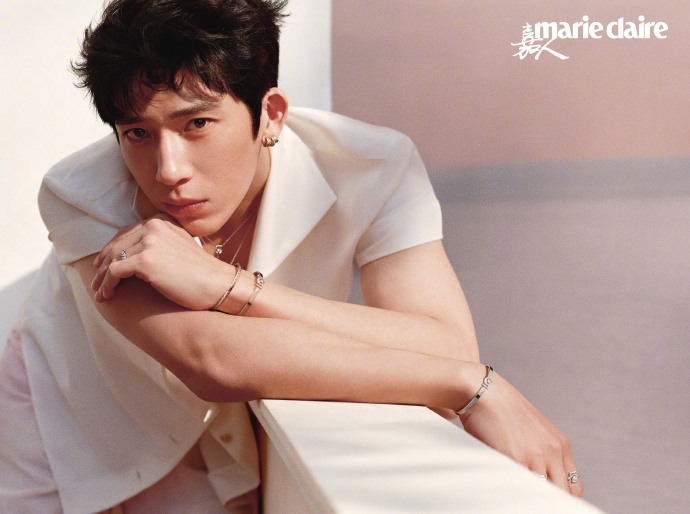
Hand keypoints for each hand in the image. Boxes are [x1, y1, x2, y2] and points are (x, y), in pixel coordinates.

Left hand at [91, 214, 227, 309]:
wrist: (217, 284)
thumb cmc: (202, 273)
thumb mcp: (180, 248)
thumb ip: (161, 244)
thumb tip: (137, 256)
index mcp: (161, 221)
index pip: (128, 232)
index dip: (112, 248)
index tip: (103, 263)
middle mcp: (153, 226)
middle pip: (117, 245)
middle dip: (103, 264)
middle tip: (95, 280)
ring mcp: (149, 242)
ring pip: (113, 259)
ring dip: (102, 278)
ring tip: (99, 292)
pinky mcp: (145, 260)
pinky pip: (115, 272)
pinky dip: (107, 285)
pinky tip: (107, 296)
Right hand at [459, 371, 583, 496]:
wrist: (485, 392)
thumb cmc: (503, 411)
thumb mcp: (533, 430)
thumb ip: (543, 453)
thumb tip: (542, 480)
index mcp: (560, 444)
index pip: (574, 486)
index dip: (564, 499)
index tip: (553, 502)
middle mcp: (553, 451)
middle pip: (562, 493)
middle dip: (551, 502)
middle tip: (538, 504)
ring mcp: (535, 456)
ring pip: (543, 493)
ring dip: (534, 499)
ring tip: (521, 500)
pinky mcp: (516, 458)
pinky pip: (522, 486)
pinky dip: (517, 493)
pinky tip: (509, 493)